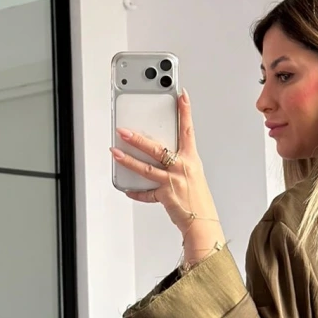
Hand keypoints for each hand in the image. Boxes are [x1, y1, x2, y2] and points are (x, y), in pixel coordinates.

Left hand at [111, 91, 223, 263]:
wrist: (203, 222)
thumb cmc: (199, 198)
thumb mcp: (193, 174)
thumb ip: (177, 163)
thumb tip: (161, 155)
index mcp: (191, 159)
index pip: (188, 130)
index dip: (185, 111)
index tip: (181, 95)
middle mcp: (182, 167)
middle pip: (157, 149)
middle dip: (138, 139)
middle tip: (124, 131)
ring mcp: (173, 181)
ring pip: (146, 168)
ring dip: (127, 160)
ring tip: (115, 152)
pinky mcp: (165, 195)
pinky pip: (146, 192)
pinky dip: (136, 191)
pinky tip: (128, 188)